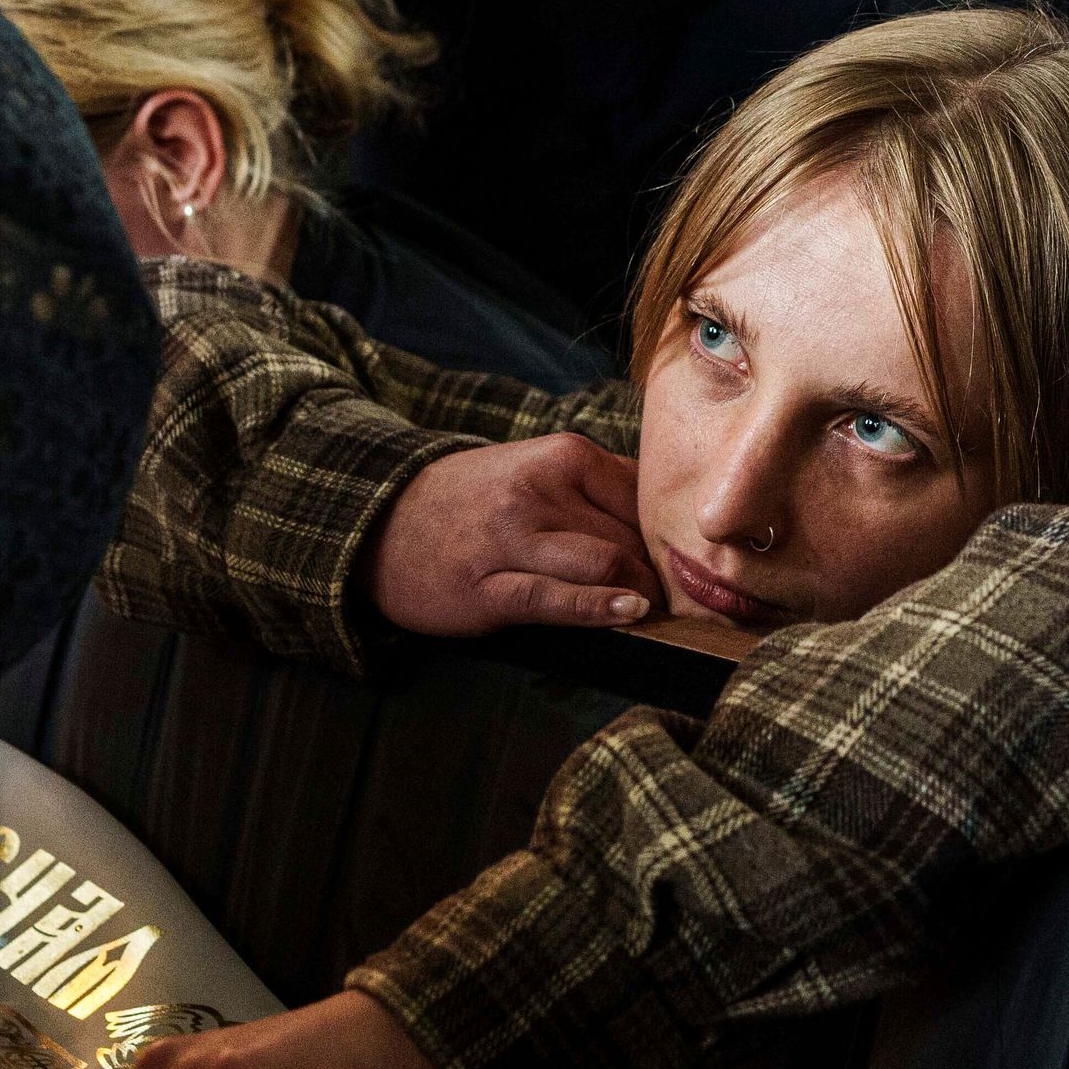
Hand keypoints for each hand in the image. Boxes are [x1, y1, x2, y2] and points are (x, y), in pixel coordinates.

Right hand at [371, 435, 657, 635]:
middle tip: (679, 601)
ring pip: (605, 561)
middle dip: (660, 572)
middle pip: (631, 535)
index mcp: (562, 455)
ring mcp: (510, 537)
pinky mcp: (487, 587)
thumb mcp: (536, 471)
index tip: (688, 563)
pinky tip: (628, 614)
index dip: (670, 536)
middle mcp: (539, 490)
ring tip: (652, 612)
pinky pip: (555, 599)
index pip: (644, 497)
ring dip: (640, 592)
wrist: (380, 521)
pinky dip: (599, 608)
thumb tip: (669, 522)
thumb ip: (598, 489)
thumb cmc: (472, 502)